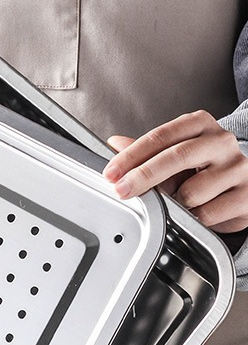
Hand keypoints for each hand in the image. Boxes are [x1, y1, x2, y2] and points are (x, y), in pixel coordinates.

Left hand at [103, 110, 247, 234]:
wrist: (243, 187)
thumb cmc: (202, 169)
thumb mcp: (173, 156)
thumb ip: (146, 151)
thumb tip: (115, 144)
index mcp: (200, 126)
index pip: (161, 136)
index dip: (132, 156)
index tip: (111, 173)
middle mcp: (221, 142)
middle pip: (177, 156)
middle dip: (143, 176)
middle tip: (121, 190)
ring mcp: (237, 168)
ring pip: (191, 192)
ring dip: (174, 204)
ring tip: (178, 203)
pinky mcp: (246, 195)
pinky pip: (206, 214)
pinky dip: (192, 219)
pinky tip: (195, 213)